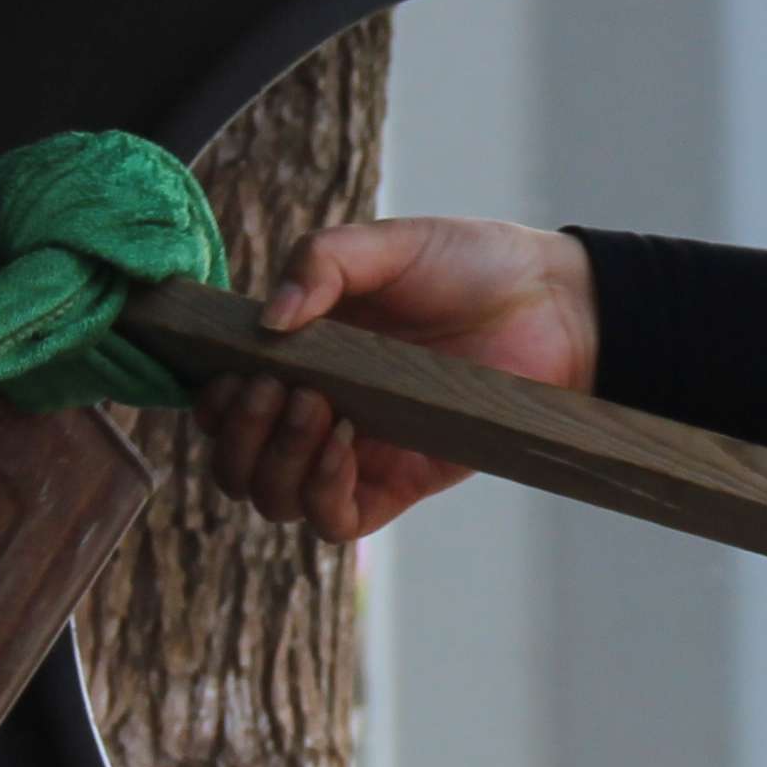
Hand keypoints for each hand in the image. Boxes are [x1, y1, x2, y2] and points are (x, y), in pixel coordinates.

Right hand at [194, 217, 599, 545]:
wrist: (555, 303)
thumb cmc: (472, 266)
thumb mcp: (387, 245)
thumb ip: (319, 263)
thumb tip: (267, 322)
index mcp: (301, 357)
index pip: (221, 405)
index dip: (212, 401)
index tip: (236, 371)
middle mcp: (318, 411)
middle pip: (234, 464)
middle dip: (237, 434)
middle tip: (278, 388)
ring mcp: (357, 452)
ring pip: (275, 499)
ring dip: (275, 460)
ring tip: (318, 405)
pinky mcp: (400, 482)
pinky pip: (336, 521)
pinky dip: (320, 490)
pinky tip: (344, 440)